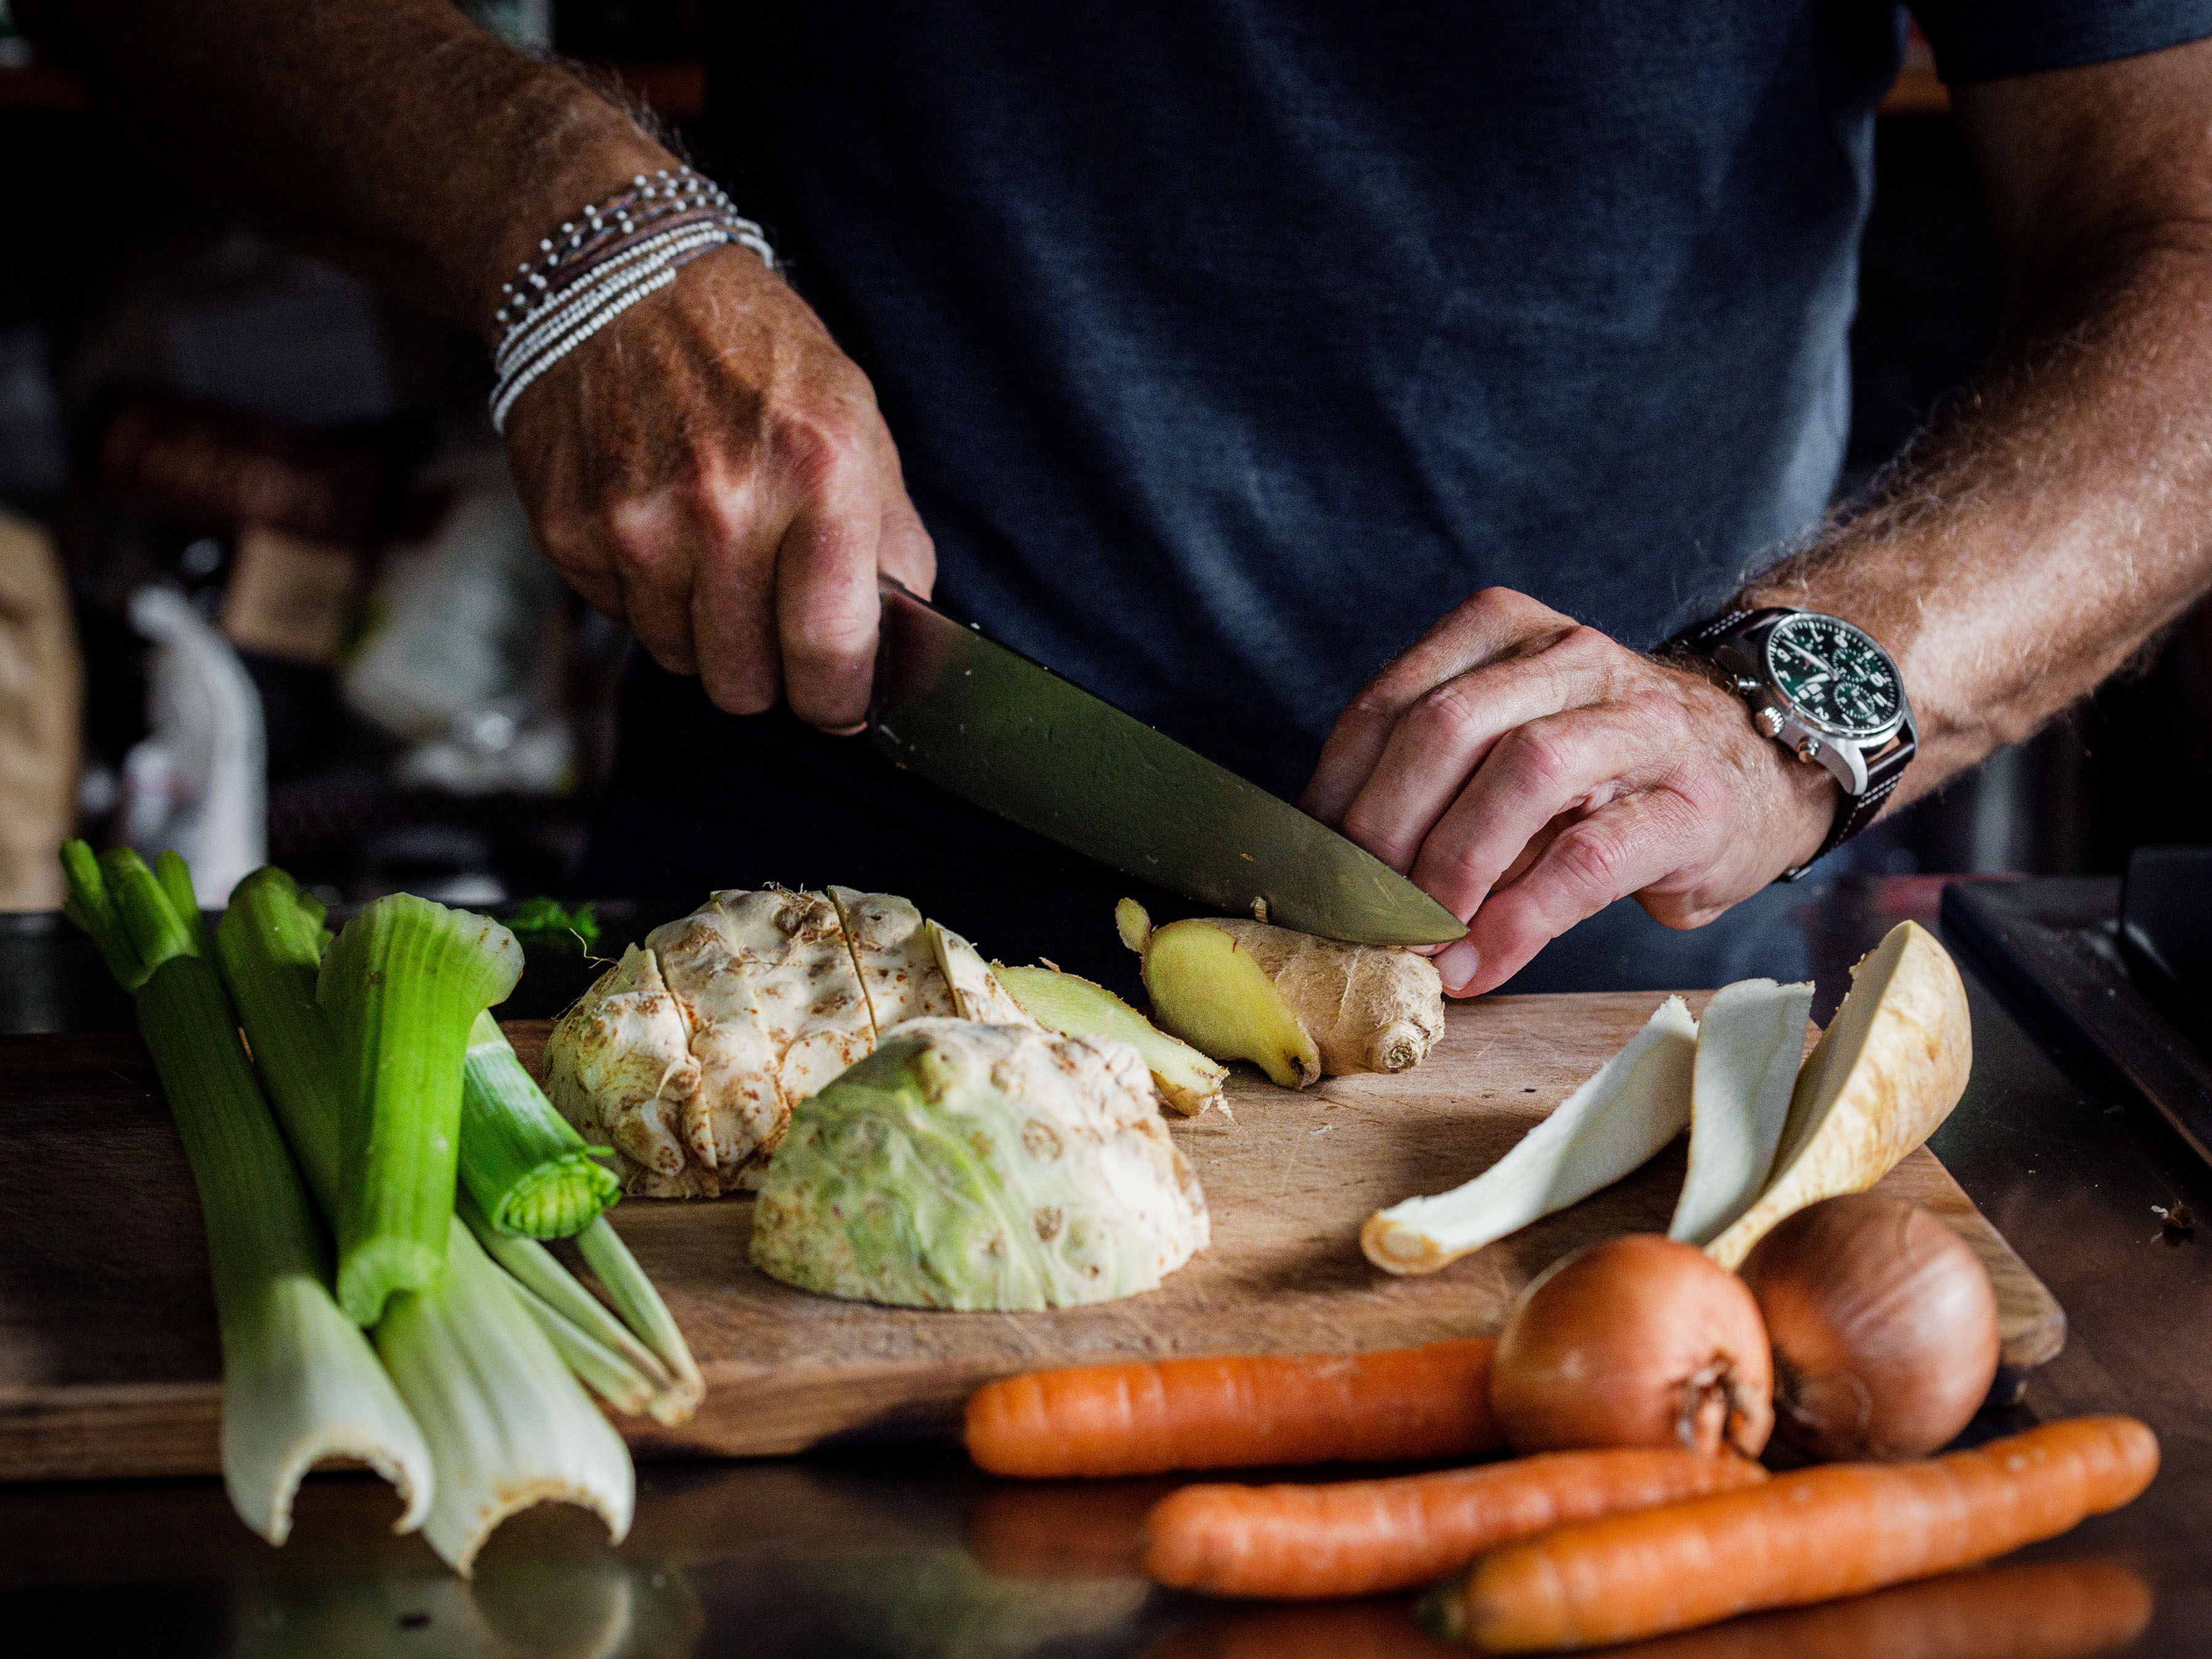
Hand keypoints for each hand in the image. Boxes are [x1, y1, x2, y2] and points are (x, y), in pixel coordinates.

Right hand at [501, 245, 935, 729]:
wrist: (617, 276)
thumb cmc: (756, 355)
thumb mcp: (859, 422)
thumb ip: (891, 541)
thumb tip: (901, 645)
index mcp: (817, 473)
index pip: (829, 651)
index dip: (840, 701)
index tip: (841, 704)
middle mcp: (722, 504)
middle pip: (748, 685)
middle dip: (771, 673)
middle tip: (776, 621)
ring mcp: (636, 523)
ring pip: (683, 661)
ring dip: (706, 631)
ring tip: (714, 551)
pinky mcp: (571, 532)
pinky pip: (625, 620)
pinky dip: (648, 594)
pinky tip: (658, 524)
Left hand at [1300, 589, 1836, 996]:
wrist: (1755, 769)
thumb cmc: (1600, 774)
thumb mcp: (1505, 749)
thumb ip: (1431, 786)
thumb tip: (1333, 874)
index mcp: (1506, 633)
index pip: (1392, 701)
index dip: (1338, 791)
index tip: (1314, 866)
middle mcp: (1574, 658)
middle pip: (1449, 726)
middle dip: (1387, 828)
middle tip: (1359, 910)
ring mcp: (1641, 723)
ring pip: (1525, 771)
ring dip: (1453, 866)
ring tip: (1421, 939)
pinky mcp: (1690, 803)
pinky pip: (1590, 857)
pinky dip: (1521, 918)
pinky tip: (1482, 964)